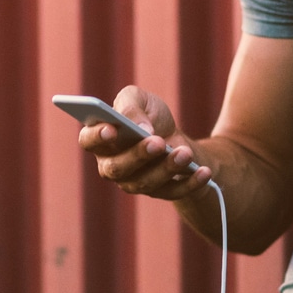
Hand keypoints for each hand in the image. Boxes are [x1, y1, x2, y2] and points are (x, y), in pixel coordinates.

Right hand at [76, 85, 212, 200]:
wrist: (174, 136)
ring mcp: (134, 183)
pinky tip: (204, 171)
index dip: (97, 137)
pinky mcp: (159, 192)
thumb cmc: (150, 116)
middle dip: (137, 155)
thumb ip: (131, 105)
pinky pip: (173, 193)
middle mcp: (111, 166)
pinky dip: (190, 183)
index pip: (88, 141)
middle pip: (117, 168)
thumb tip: (139, 126)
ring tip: (185, 153)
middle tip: (157, 142)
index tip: (112, 129)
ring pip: (145, 182)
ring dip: (166, 168)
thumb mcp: (141, 99)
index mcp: (100, 139)